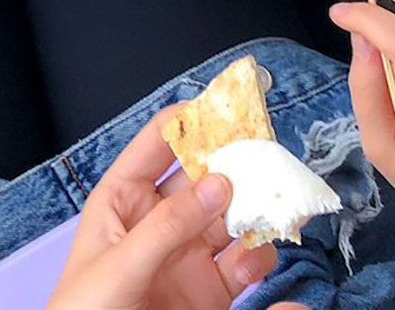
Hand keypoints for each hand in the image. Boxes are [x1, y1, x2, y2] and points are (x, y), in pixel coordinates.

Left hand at [49, 109, 299, 309]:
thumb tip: (219, 183)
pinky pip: (244, 262)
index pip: (157, 145)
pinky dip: (259, 254)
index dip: (189, 120)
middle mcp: (160, 221)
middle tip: (267, 151)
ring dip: (255, 208)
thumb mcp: (121, 266)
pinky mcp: (212, 290)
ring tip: (273, 204)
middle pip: (205, 177)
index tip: (225, 104)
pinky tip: (259, 254)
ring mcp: (187, 254)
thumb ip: (169, 226)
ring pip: (231, 218)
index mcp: (124, 200)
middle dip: (236, 163)